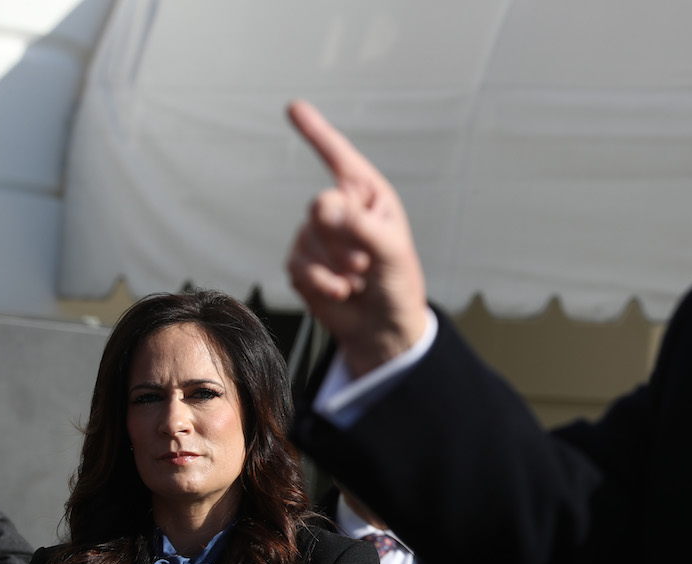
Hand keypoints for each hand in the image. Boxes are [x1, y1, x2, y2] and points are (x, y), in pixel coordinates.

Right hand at [286, 99, 429, 376]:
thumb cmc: (397, 284)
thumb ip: (360, 227)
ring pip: (309, 240)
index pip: (339, 158)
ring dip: (336, 267)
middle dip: (344, 241)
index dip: (316, 132)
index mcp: (368, 196)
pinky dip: (321, 283)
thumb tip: (321, 206)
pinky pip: (298, 265)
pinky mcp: (302, 263)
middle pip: (321, 208)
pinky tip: (341, 292)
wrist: (384, 328)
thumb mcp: (391, 253)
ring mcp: (318, 236)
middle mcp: (341, 210)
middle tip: (366, 264)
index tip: (294, 107)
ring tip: (359, 280)